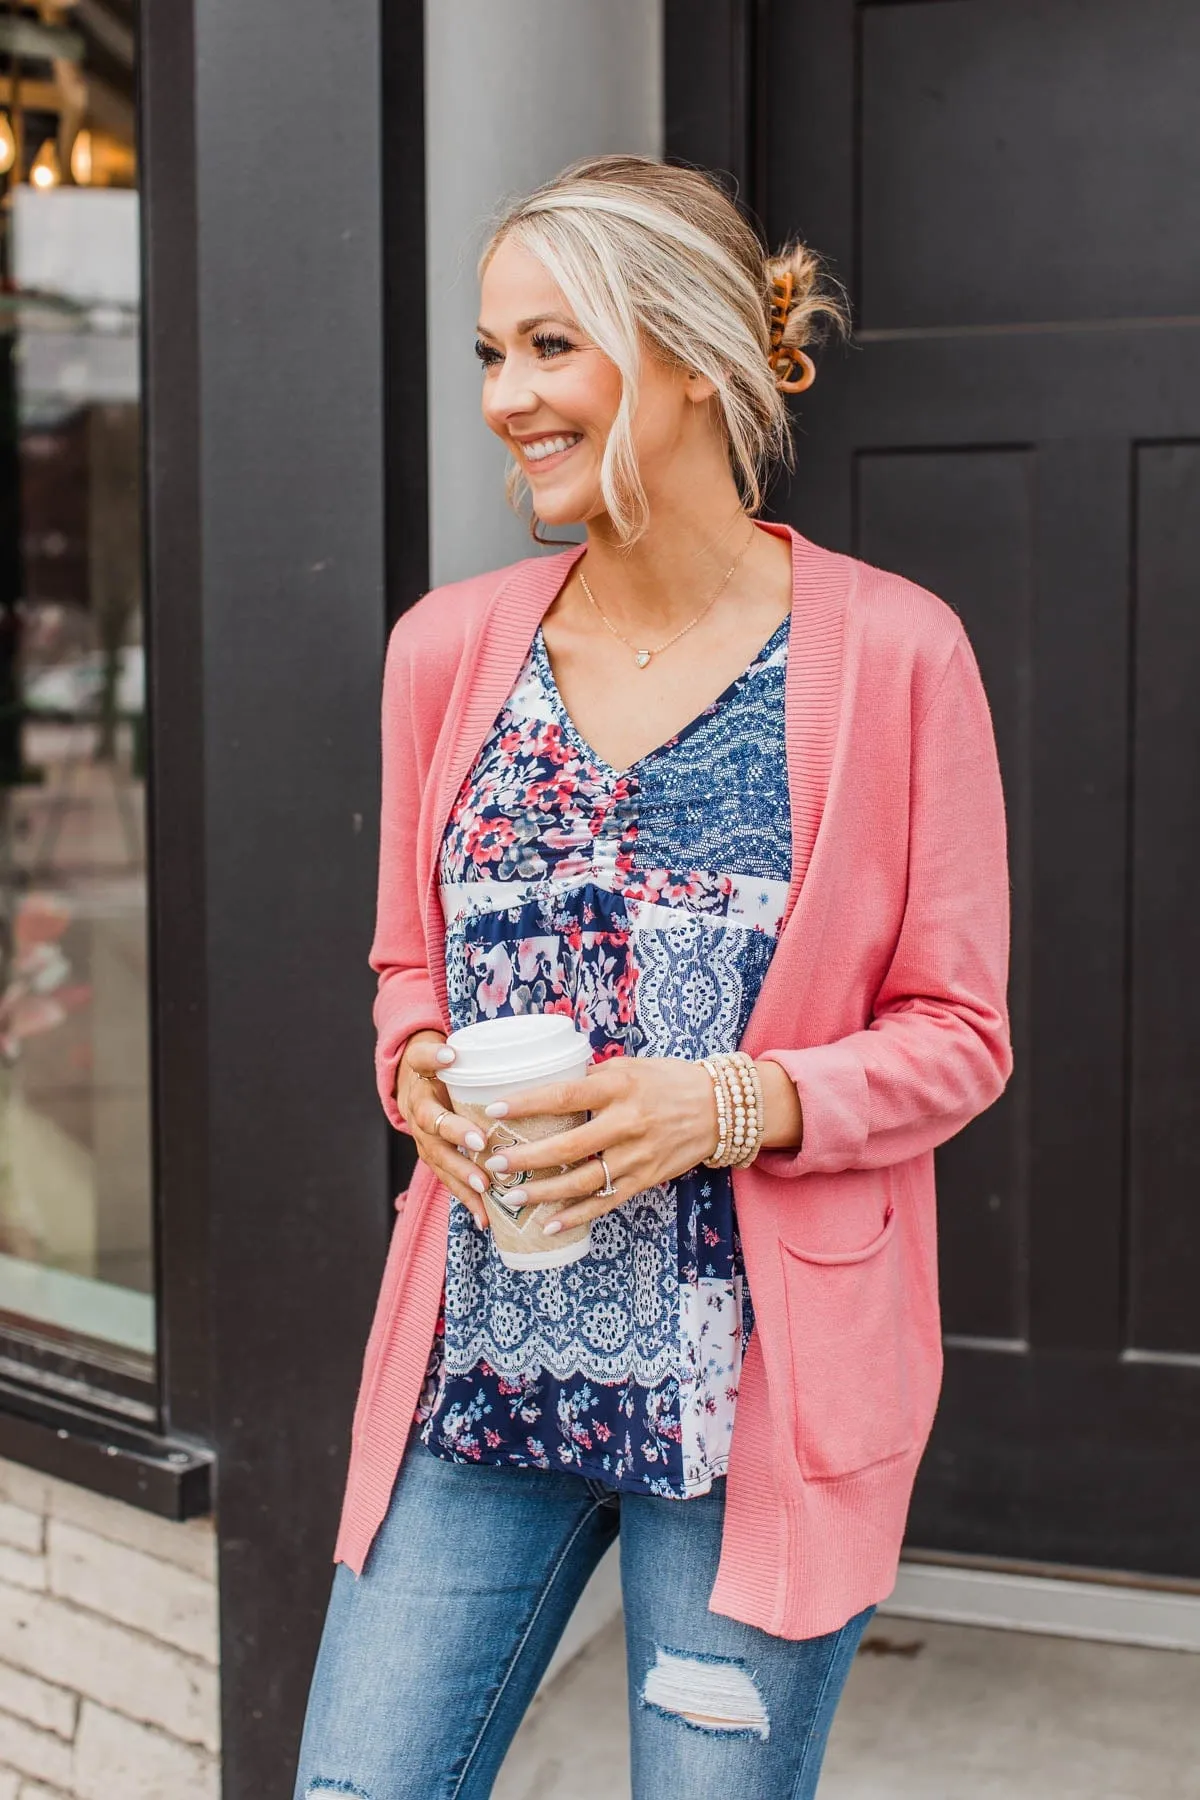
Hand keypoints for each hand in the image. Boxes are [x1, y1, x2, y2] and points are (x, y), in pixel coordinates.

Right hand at [396, 1032, 489, 1229]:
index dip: (434, 1057)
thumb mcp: (451, 1048)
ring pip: (438, 1158)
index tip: (450, 1055)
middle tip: (480, 1142)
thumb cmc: (445, 1066)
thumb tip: (509, 1043)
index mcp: (421, 1073)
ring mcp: (423, 1137)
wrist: (415, 1084)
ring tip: (485, 1188)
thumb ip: (472, 1045)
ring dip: (461, 1175)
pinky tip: (484, 1218)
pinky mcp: (432, 1158)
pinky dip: (465, 1198)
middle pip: (432, 1122)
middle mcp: (418, 1108)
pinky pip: (447, 1179)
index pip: (422, 1060)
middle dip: (456, 1134)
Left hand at [477, 1055, 720, 1236]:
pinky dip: (576, 1216)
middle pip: (568, 1145)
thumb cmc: (667, 1081)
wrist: (719, 1108)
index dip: (527, 1104)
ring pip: (583, 1180)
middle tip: (494, 1162)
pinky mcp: (645, 1179)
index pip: (565, 1096)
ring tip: (511, 1196)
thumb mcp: (629, 1068)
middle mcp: (627, 1123)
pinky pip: (606, 1202)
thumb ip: (591, 1079)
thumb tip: (546, 1084)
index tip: (495, 1110)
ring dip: (543, 1192)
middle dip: (527, 1157)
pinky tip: (549, 1224)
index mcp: (619, 1088)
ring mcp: (637, 1156)